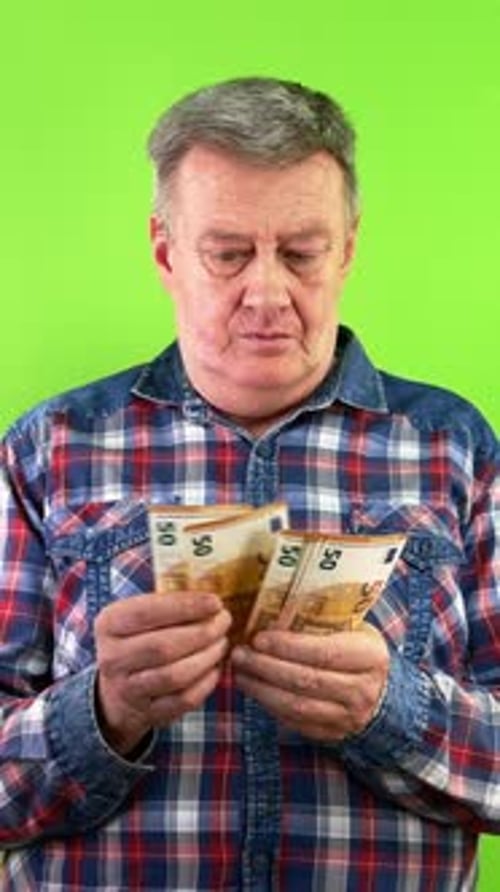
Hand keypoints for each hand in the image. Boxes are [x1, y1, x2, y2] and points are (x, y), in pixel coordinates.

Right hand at [94, 591, 230, 755]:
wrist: (116, 690)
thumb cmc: (138, 639)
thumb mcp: (138, 615)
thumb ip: (166, 602)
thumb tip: (211, 596)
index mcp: (109, 624)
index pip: (146, 612)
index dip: (185, 606)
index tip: (216, 602)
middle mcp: (112, 658)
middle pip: (163, 646)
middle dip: (202, 632)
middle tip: (224, 621)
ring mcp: (127, 689)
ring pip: (175, 675)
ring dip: (207, 657)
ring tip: (222, 643)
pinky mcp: (147, 713)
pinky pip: (184, 699)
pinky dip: (206, 683)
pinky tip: (215, 668)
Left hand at [231, 625, 388, 741]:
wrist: (386, 697)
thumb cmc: (362, 653)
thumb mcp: (356, 631)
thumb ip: (326, 622)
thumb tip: (275, 608)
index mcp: (369, 656)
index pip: (324, 653)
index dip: (288, 647)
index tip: (259, 638)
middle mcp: (361, 690)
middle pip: (306, 680)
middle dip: (266, 667)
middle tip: (239, 653)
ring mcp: (348, 717)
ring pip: (297, 706)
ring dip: (262, 690)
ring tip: (239, 672)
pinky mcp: (332, 735)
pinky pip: (295, 723)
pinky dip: (270, 707)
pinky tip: (254, 690)